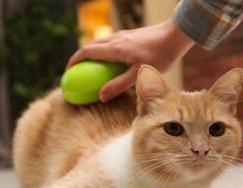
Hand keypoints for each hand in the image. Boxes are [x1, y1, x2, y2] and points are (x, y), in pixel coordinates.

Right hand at [66, 18, 193, 101]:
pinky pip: (110, 44)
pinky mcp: (130, 36)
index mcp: (115, 48)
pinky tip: (110, 64)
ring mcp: (123, 36)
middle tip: (76, 73)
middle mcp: (116, 39)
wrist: (174, 36)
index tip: (68, 73)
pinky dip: (103, 53)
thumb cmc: (160, 56)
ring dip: (91, 56)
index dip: (74, 62)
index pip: (86, 52)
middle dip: (80, 59)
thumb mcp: (139, 74)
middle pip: (90, 47)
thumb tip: (101, 96)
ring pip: (100, 44)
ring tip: (91, 70)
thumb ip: (119, 85)